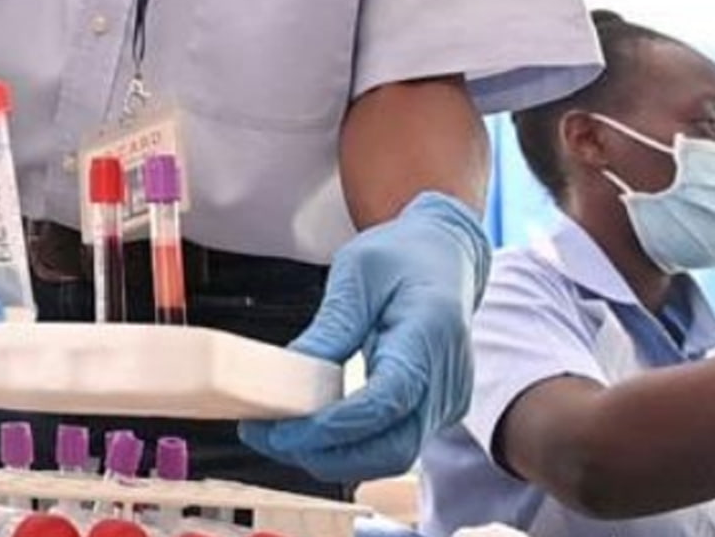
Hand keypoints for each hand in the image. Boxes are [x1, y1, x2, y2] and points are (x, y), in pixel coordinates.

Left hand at [239, 191, 489, 482]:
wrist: (446, 258)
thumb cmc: (400, 257)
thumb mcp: (358, 273)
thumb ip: (331, 328)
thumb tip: (286, 380)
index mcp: (430, 334)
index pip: (385, 402)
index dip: (332, 426)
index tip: (280, 429)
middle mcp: (447, 379)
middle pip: (393, 448)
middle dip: (327, 455)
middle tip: (267, 437)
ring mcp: (447, 402)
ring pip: (392, 455)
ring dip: (334, 456)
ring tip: (279, 434)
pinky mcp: (436, 413)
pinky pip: (393, 443)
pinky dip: (351, 446)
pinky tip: (312, 429)